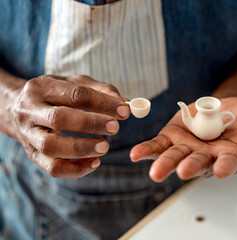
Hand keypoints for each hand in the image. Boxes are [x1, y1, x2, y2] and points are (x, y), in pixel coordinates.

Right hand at [10, 75, 129, 177]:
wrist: (20, 109)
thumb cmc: (57, 95)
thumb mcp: (75, 84)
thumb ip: (101, 91)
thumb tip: (125, 104)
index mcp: (42, 88)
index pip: (75, 94)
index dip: (102, 103)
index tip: (124, 111)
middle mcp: (30, 111)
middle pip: (59, 119)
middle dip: (90, 124)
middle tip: (115, 127)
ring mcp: (28, 135)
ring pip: (51, 146)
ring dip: (81, 148)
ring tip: (105, 147)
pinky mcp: (32, 155)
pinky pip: (52, 168)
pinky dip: (75, 169)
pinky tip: (95, 163)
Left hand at [130, 97, 236, 181]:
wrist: (224, 110)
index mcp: (231, 153)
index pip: (230, 161)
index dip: (227, 165)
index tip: (222, 170)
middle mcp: (208, 156)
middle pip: (198, 163)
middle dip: (190, 167)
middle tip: (182, 172)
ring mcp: (188, 148)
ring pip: (175, 157)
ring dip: (164, 163)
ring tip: (154, 171)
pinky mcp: (172, 138)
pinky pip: (158, 145)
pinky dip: (148, 150)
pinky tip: (135, 155)